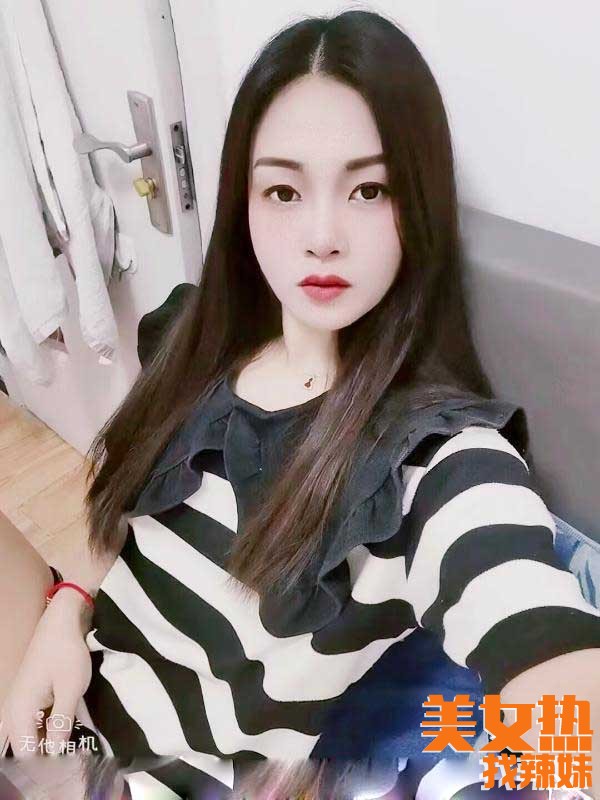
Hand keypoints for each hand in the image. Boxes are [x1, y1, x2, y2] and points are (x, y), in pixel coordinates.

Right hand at [1, 589, 92, 758]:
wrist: (63, 621)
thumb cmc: (67, 653)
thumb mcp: (70, 690)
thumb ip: (61, 724)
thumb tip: (54, 755)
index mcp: (19, 710)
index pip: (25, 753)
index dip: (45, 763)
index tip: (67, 762)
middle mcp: (13, 709)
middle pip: (23, 745)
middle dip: (43, 753)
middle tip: (68, 753)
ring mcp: (20, 701)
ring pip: (28, 733)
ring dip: (46, 739)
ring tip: (70, 742)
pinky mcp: (30, 694)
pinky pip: (33, 720)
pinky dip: (47, 726)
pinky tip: (65, 727)